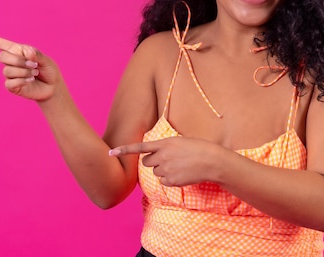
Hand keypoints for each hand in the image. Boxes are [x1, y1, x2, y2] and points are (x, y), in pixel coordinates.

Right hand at [0, 32, 60, 101]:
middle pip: (2, 57)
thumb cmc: (48, 70)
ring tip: (34, 74)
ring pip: (7, 70)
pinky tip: (30, 81)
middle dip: (19, 61)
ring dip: (23, 72)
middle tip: (34, 65)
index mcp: (16, 50)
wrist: (52, 87)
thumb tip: (25, 51)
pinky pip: (10, 82)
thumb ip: (36, 54)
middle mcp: (10, 61)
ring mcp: (9, 74)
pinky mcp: (11, 86)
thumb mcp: (46, 60)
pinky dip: (22, 80)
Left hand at [109, 137, 223, 186]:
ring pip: (156, 172)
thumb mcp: (180, 141)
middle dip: (153, 162)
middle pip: (146, 162)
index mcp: (164, 143)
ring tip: (179, 166)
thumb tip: (156, 155)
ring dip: (163, 170)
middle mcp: (162, 156)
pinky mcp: (171, 181)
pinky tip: (182, 174)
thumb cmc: (199, 148)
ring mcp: (166, 169)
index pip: (140, 147)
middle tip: (168, 160)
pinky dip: (171, 179)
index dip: (124, 150)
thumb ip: (166, 146)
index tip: (111, 153)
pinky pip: (164, 181)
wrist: (212, 161)